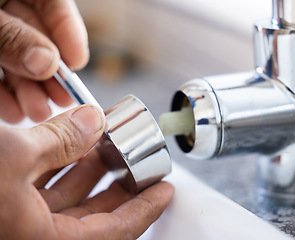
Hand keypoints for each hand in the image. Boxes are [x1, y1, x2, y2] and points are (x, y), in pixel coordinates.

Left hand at [0, 0, 88, 122]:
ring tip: (37, 112)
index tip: (78, 63)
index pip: (54, 3)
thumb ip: (14, 39)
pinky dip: (6, 92)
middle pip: (38, 37)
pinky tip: (14, 111)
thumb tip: (46, 63)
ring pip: (17, 58)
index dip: (70, 34)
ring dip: (30, 89)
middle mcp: (4, 6)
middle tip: (61, 98)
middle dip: (49, 74)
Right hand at [0, 105, 173, 239]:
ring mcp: (17, 225)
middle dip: (117, 185)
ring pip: (64, 203)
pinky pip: (39, 195)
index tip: (165, 191)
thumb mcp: (14, 155)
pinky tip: (65, 148)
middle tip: (136, 163)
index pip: (116, 231)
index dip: (146, 208)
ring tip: (102, 146)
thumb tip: (93, 120)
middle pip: (92, 217)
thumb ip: (60, 138)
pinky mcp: (3, 207)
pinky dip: (55, 171)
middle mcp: (32, 237)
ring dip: (85, 173)